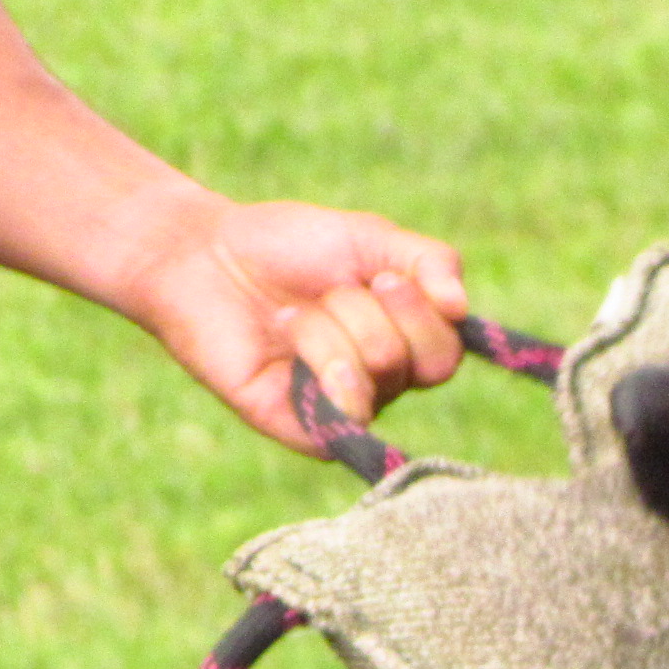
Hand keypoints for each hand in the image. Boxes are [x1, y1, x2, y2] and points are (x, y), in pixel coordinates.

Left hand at [115, 192, 466, 453]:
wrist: (207, 257)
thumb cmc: (289, 248)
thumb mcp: (374, 239)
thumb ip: (431, 262)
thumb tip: (461, 309)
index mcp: (404, 345)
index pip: (448, 351)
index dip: (421, 308)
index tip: (381, 277)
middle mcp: (382, 385)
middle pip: (426, 362)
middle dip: (374, 311)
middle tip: (329, 293)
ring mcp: (346, 411)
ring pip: (380, 370)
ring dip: (331, 324)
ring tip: (290, 316)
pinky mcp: (308, 430)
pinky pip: (348, 410)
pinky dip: (320, 361)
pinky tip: (285, 344)